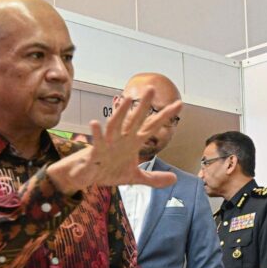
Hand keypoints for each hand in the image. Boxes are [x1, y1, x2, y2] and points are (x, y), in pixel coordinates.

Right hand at [47, 86, 181, 194]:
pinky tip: (94, 123)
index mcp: (133, 142)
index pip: (152, 126)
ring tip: (127, 99)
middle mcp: (122, 138)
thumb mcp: (134, 177)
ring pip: (115, 124)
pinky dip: (96, 133)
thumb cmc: (109, 170)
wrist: (87, 177)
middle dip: (144, 106)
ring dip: (121, 112)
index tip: (179, 104)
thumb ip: (154, 178)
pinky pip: (96, 141)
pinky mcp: (96, 151)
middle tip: (152, 89)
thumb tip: (174, 179)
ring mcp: (109, 143)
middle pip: (135, 120)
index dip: (165, 116)